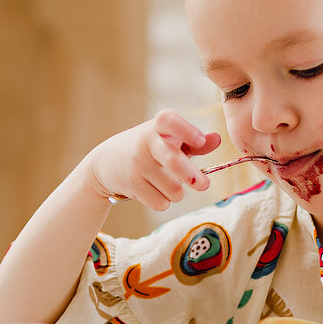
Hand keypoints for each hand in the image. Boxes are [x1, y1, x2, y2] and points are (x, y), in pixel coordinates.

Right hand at [85, 110, 222, 211]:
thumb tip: (217, 139)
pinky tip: (154, 191)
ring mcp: (137, 164)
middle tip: (203, 185)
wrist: (106, 162)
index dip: (185, 130)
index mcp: (158, 126)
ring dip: (177, 192)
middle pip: (174, 160)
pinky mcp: (131, 184)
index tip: (198, 140)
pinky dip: (163, 202)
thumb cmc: (148, 149)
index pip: (169, 121)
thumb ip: (194, 141)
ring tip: (167, 184)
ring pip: (173, 189)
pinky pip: (160, 202)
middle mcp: (145, 142)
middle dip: (192, 176)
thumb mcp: (167, 140)